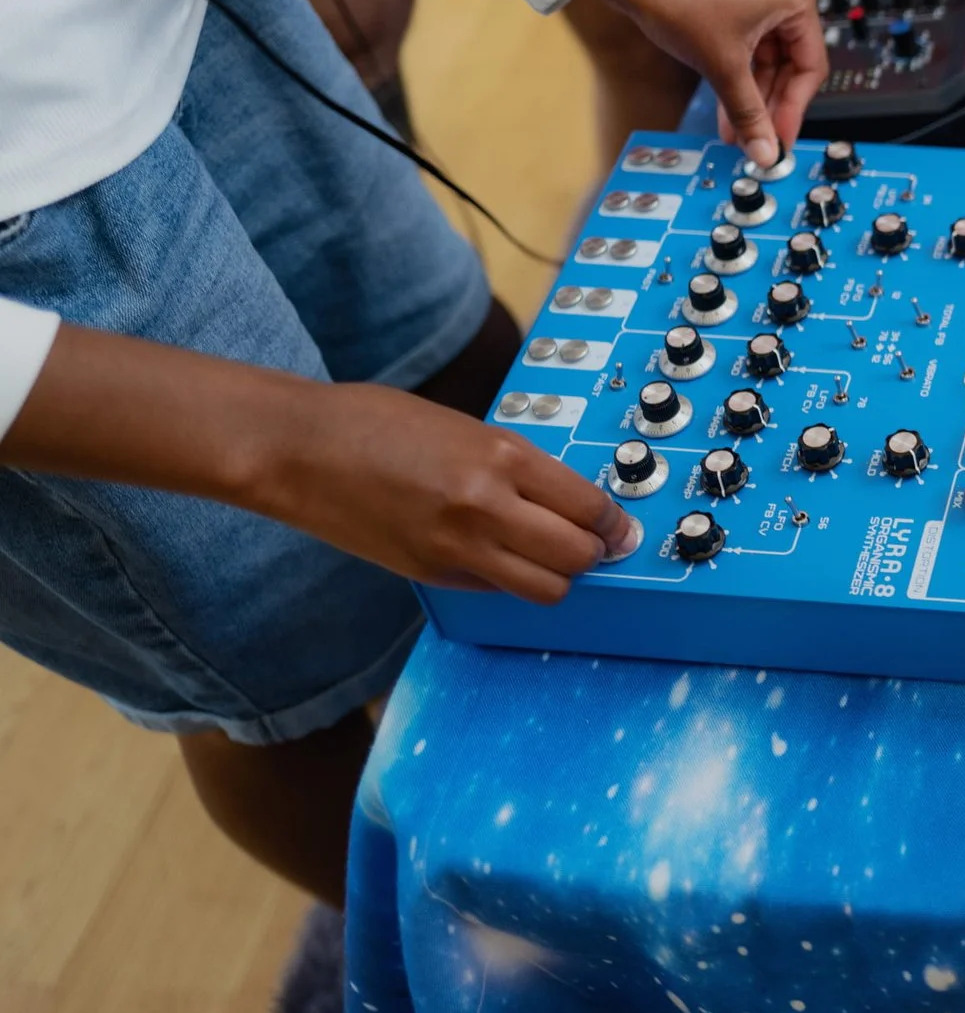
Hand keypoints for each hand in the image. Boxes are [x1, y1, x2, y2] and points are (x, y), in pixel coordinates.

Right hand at [253, 381, 638, 603]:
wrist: (297, 448)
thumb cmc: (373, 422)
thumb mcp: (465, 428)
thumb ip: (515, 464)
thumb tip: (562, 498)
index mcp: (501, 455)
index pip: (588, 505)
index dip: (613, 522)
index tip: (620, 526)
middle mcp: (486, 505)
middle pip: (578, 555)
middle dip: (595, 553)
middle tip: (596, 545)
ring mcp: (456, 546)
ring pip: (546, 587)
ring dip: (560, 576)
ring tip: (552, 558)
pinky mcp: (429, 572)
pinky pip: (496, 589)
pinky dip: (511, 580)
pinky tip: (502, 559)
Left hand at [584, 0, 828, 170]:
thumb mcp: (722, 66)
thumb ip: (748, 113)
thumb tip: (765, 150)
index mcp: (795, 1)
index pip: (810, 68)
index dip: (794, 109)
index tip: (780, 139)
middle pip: (789, 67)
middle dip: (770, 107)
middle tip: (760, 140)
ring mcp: (758, 1)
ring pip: (765, 63)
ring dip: (751, 98)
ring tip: (738, 132)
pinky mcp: (735, 7)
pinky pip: (747, 52)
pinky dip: (738, 79)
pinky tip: (727, 109)